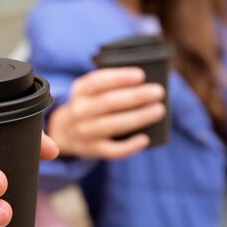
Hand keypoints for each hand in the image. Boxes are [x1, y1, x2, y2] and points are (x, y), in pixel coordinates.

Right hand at [48, 67, 165, 158]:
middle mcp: (79, 111)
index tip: (141, 75)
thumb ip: (112, 85)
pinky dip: (130, 146)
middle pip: (109, 102)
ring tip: (159, 110)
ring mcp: (84, 132)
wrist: (66, 131)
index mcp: (80, 90)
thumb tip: (145, 85)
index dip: (120, 78)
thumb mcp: (92, 91)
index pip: (98, 81)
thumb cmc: (91, 105)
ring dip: (138, 117)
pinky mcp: (92, 150)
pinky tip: (145, 139)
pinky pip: (113, 150)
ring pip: (113, 125)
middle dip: (136, 96)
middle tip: (159, 92)